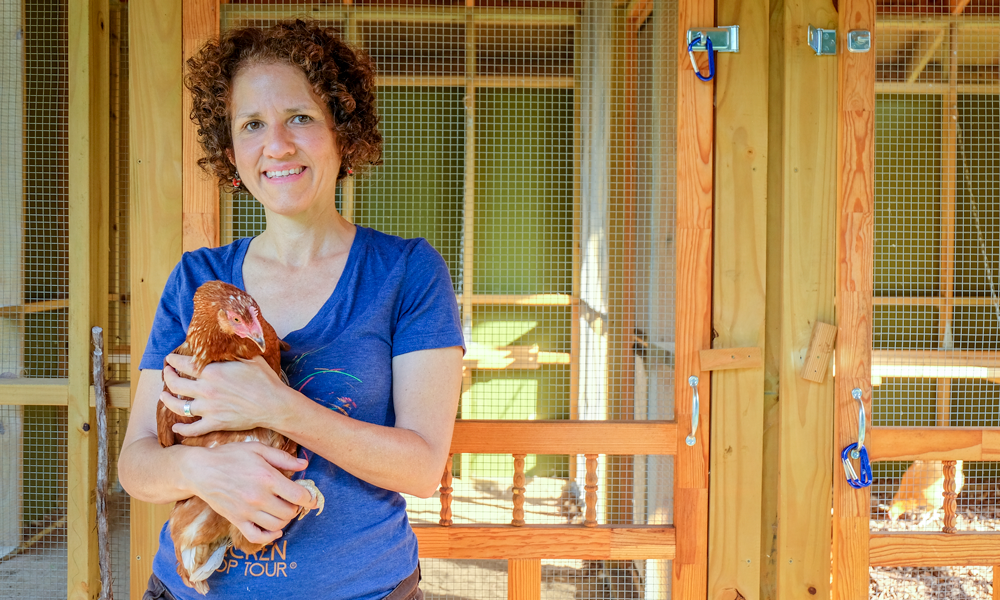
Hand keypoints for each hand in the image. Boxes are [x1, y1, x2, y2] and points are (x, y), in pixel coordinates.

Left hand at [161, 353, 286, 436]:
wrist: (274, 404)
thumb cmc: (265, 380)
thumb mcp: (249, 357)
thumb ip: (233, 349)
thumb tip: (226, 338)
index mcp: (212, 371)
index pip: (183, 364)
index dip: (173, 361)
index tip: (170, 359)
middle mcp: (205, 390)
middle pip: (175, 384)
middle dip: (167, 377)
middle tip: (167, 373)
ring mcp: (208, 408)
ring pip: (178, 406)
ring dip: (167, 401)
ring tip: (163, 396)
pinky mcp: (215, 423)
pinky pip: (192, 429)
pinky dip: (182, 429)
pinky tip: (176, 427)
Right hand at [182, 443, 317, 544]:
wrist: (201, 470)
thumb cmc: (230, 456)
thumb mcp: (258, 449)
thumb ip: (283, 458)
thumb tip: (304, 465)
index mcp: (267, 478)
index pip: (298, 495)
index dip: (309, 497)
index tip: (310, 496)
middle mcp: (259, 497)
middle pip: (289, 512)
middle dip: (296, 507)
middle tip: (293, 500)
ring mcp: (247, 511)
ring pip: (277, 525)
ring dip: (285, 520)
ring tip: (283, 509)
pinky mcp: (236, 520)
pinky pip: (256, 536)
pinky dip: (269, 537)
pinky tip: (275, 530)